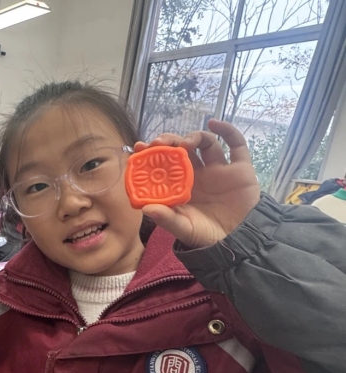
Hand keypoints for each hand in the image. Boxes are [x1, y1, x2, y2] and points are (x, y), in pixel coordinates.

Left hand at [136, 119, 259, 248]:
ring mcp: (219, 170)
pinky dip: (227, 130)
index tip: (139, 147)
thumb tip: (145, 208)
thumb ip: (166, 219)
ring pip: (205, 143)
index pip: (163, 164)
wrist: (240, 242)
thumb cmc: (207, 236)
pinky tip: (214, 123)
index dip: (151, 154)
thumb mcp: (184, 229)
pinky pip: (236, 144)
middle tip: (159, 143)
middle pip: (182, 149)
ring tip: (185, 144)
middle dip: (169, 141)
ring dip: (194, 137)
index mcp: (181, 186)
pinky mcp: (240, 169)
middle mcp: (198, 174)